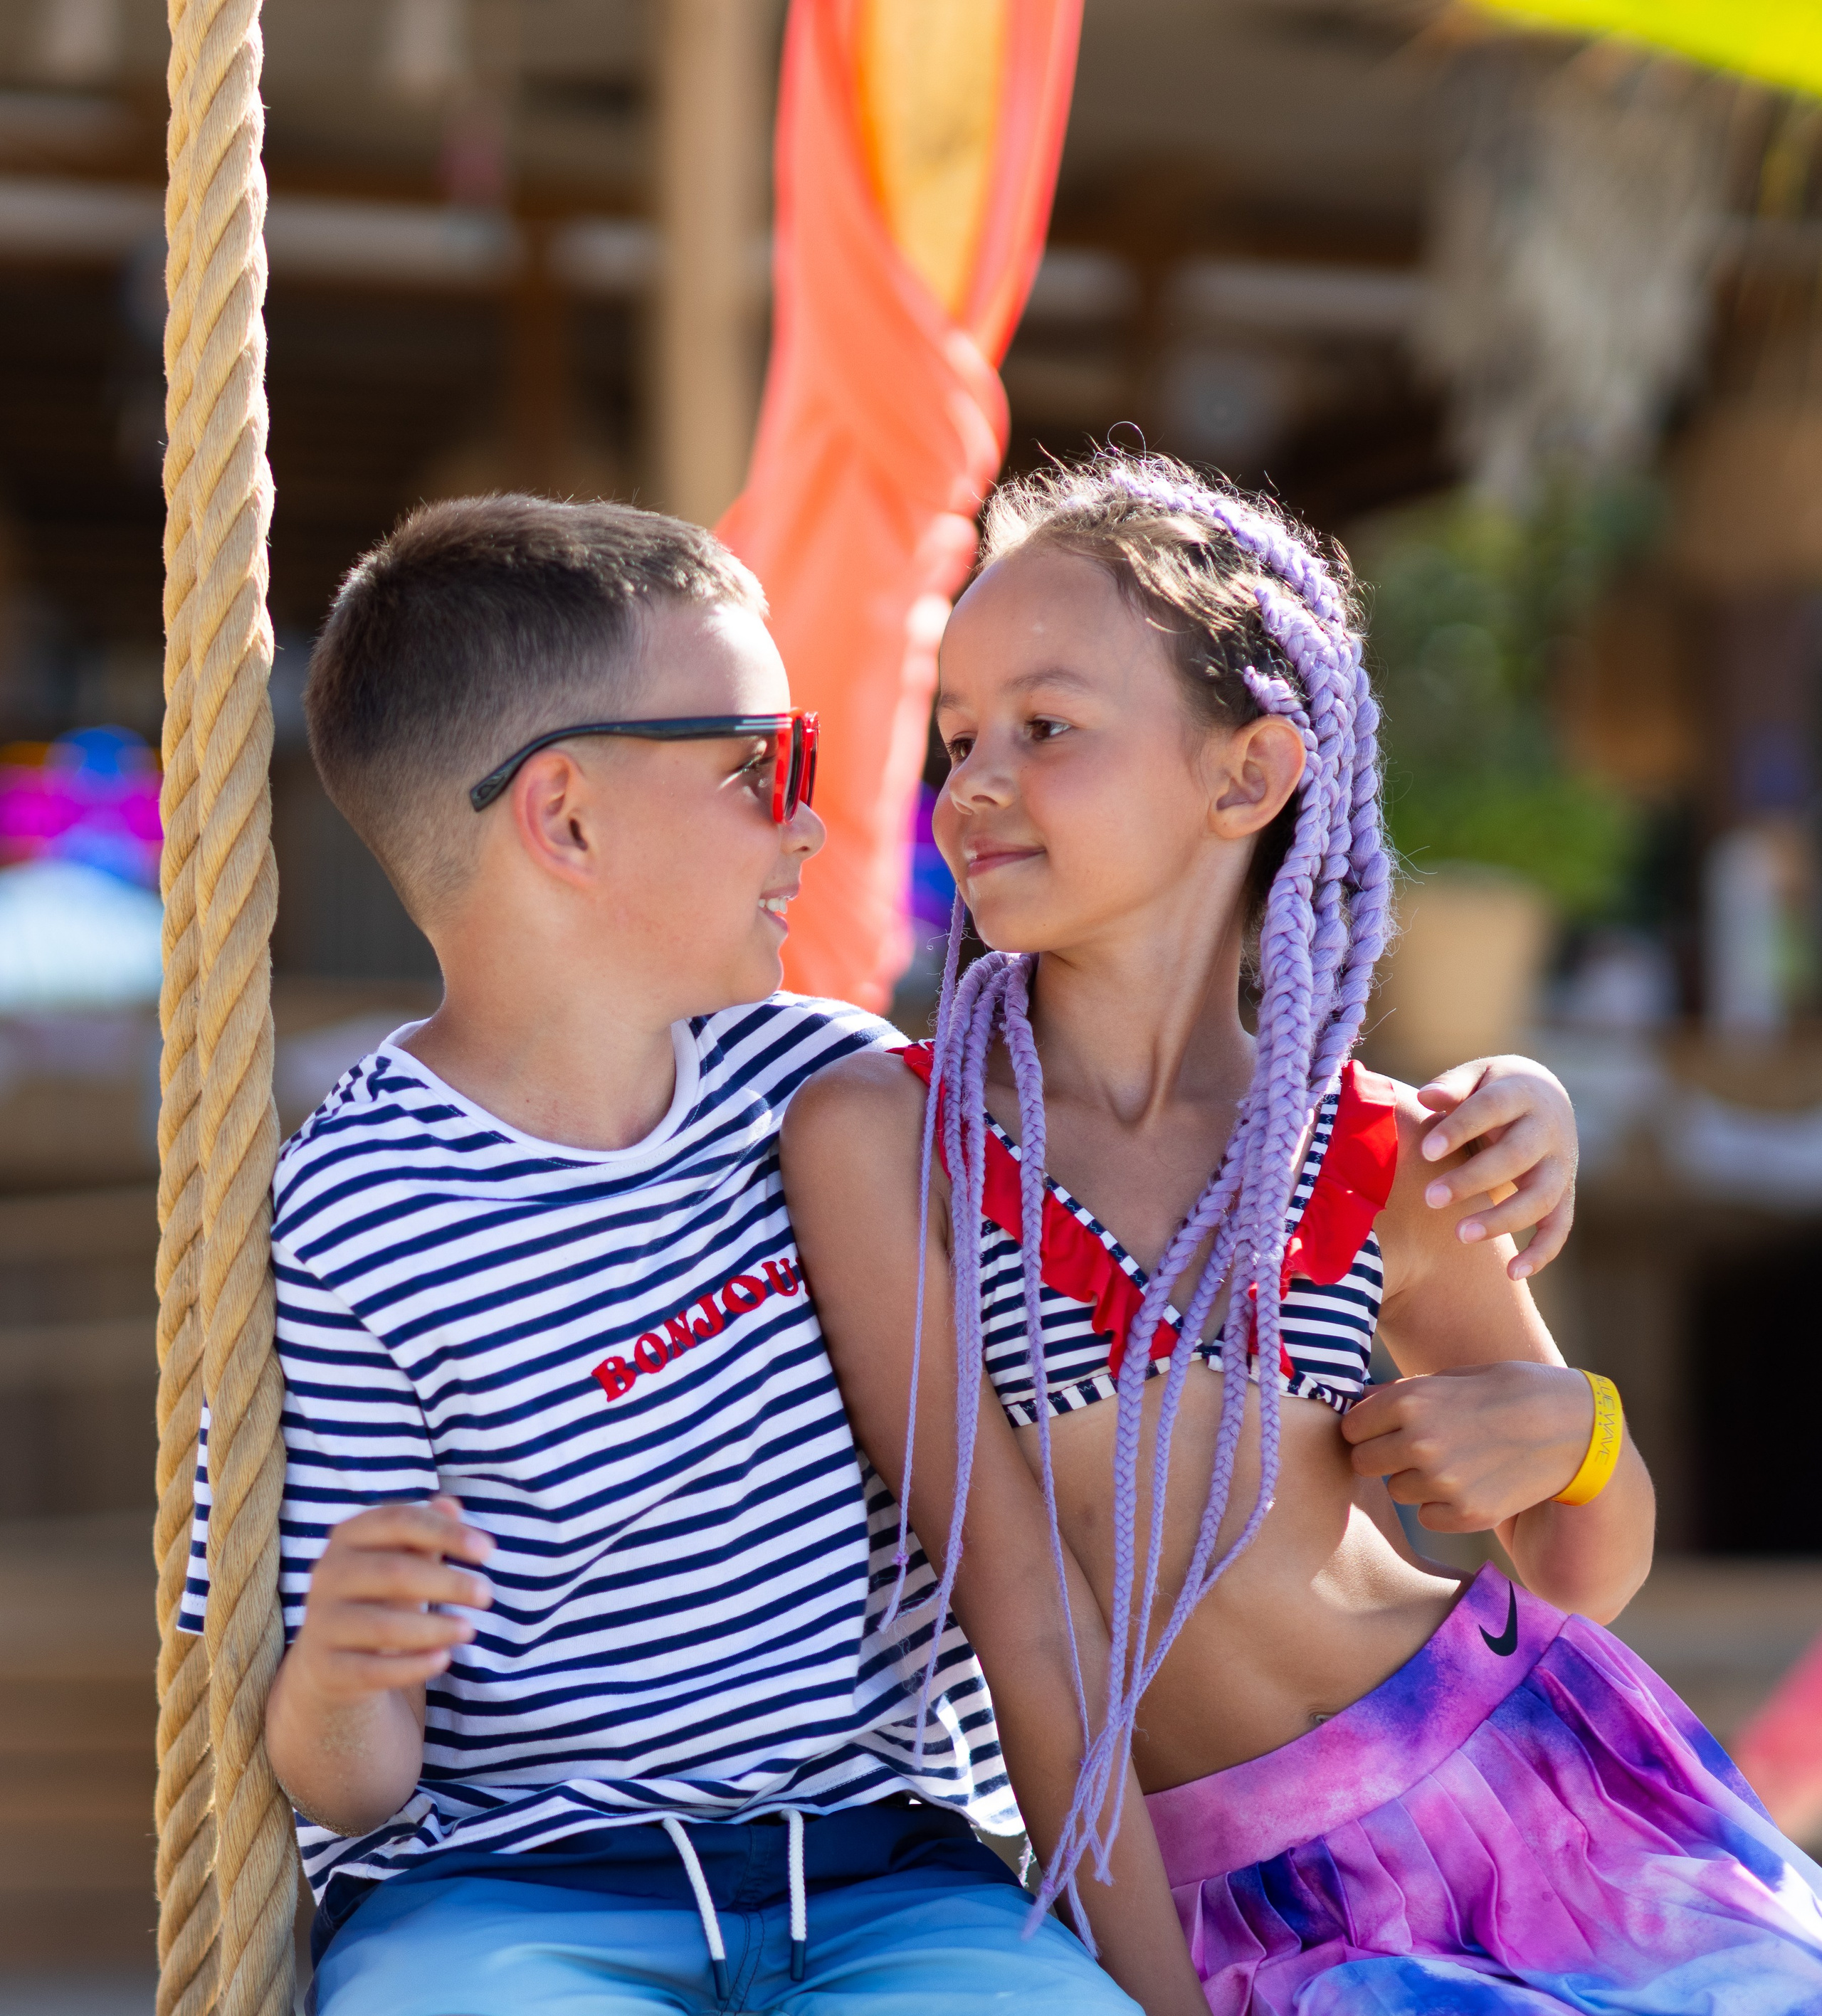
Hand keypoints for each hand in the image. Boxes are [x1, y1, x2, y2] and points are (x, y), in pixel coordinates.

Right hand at [289, 1495, 494, 1704]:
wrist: (330, 1657)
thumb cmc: (379, 1593)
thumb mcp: (401, 1556)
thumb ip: (426, 1530)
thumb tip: (451, 1505)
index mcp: (349, 1535)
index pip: (399, 1521)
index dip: (446, 1532)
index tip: (489, 1551)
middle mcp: (328, 1574)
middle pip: (394, 1572)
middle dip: (448, 1583)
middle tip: (486, 1595)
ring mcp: (322, 1621)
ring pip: (382, 1626)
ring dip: (434, 1628)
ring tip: (469, 1629)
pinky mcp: (326, 1667)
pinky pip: (372, 1670)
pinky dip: (412, 1666)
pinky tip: (443, 1659)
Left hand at [1341, 1362, 1592, 1530]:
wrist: (1575, 1428)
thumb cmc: (1511, 1391)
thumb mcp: (1452, 1378)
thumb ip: (1401, 1395)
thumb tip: (1356, 1406)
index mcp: (1410, 1400)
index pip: (1350, 1427)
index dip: (1365, 1427)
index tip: (1383, 1427)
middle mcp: (1419, 1442)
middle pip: (1364, 1463)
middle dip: (1381, 1456)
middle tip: (1411, 1448)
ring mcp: (1443, 1481)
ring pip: (1397, 1490)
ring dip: (1413, 1480)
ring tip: (1451, 1461)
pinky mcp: (1467, 1514)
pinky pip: (1428, 1517)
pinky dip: (1440, 1506)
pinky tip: (1469, 1483)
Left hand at [1416, 1057, 1576, 1279]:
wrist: (1545, 1097)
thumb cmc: (1492, 1088)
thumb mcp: (1476, 1076)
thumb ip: (1453, 1087)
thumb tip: (1426, 1098)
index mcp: (1522, 1093)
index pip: (1491, 1109)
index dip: (1460, 1128)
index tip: (1427, 1150)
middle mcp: (1548, 1130)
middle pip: (1516, 1157)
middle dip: (1474, 1179)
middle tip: (1431, 1198)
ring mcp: (1562, 1164)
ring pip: (1541, 1197)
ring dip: (1503, 1219)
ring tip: (1460, 1235)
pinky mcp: (1565, 1193)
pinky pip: (1560, 1226)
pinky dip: (1542, 1252)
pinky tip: (1513, 1274)